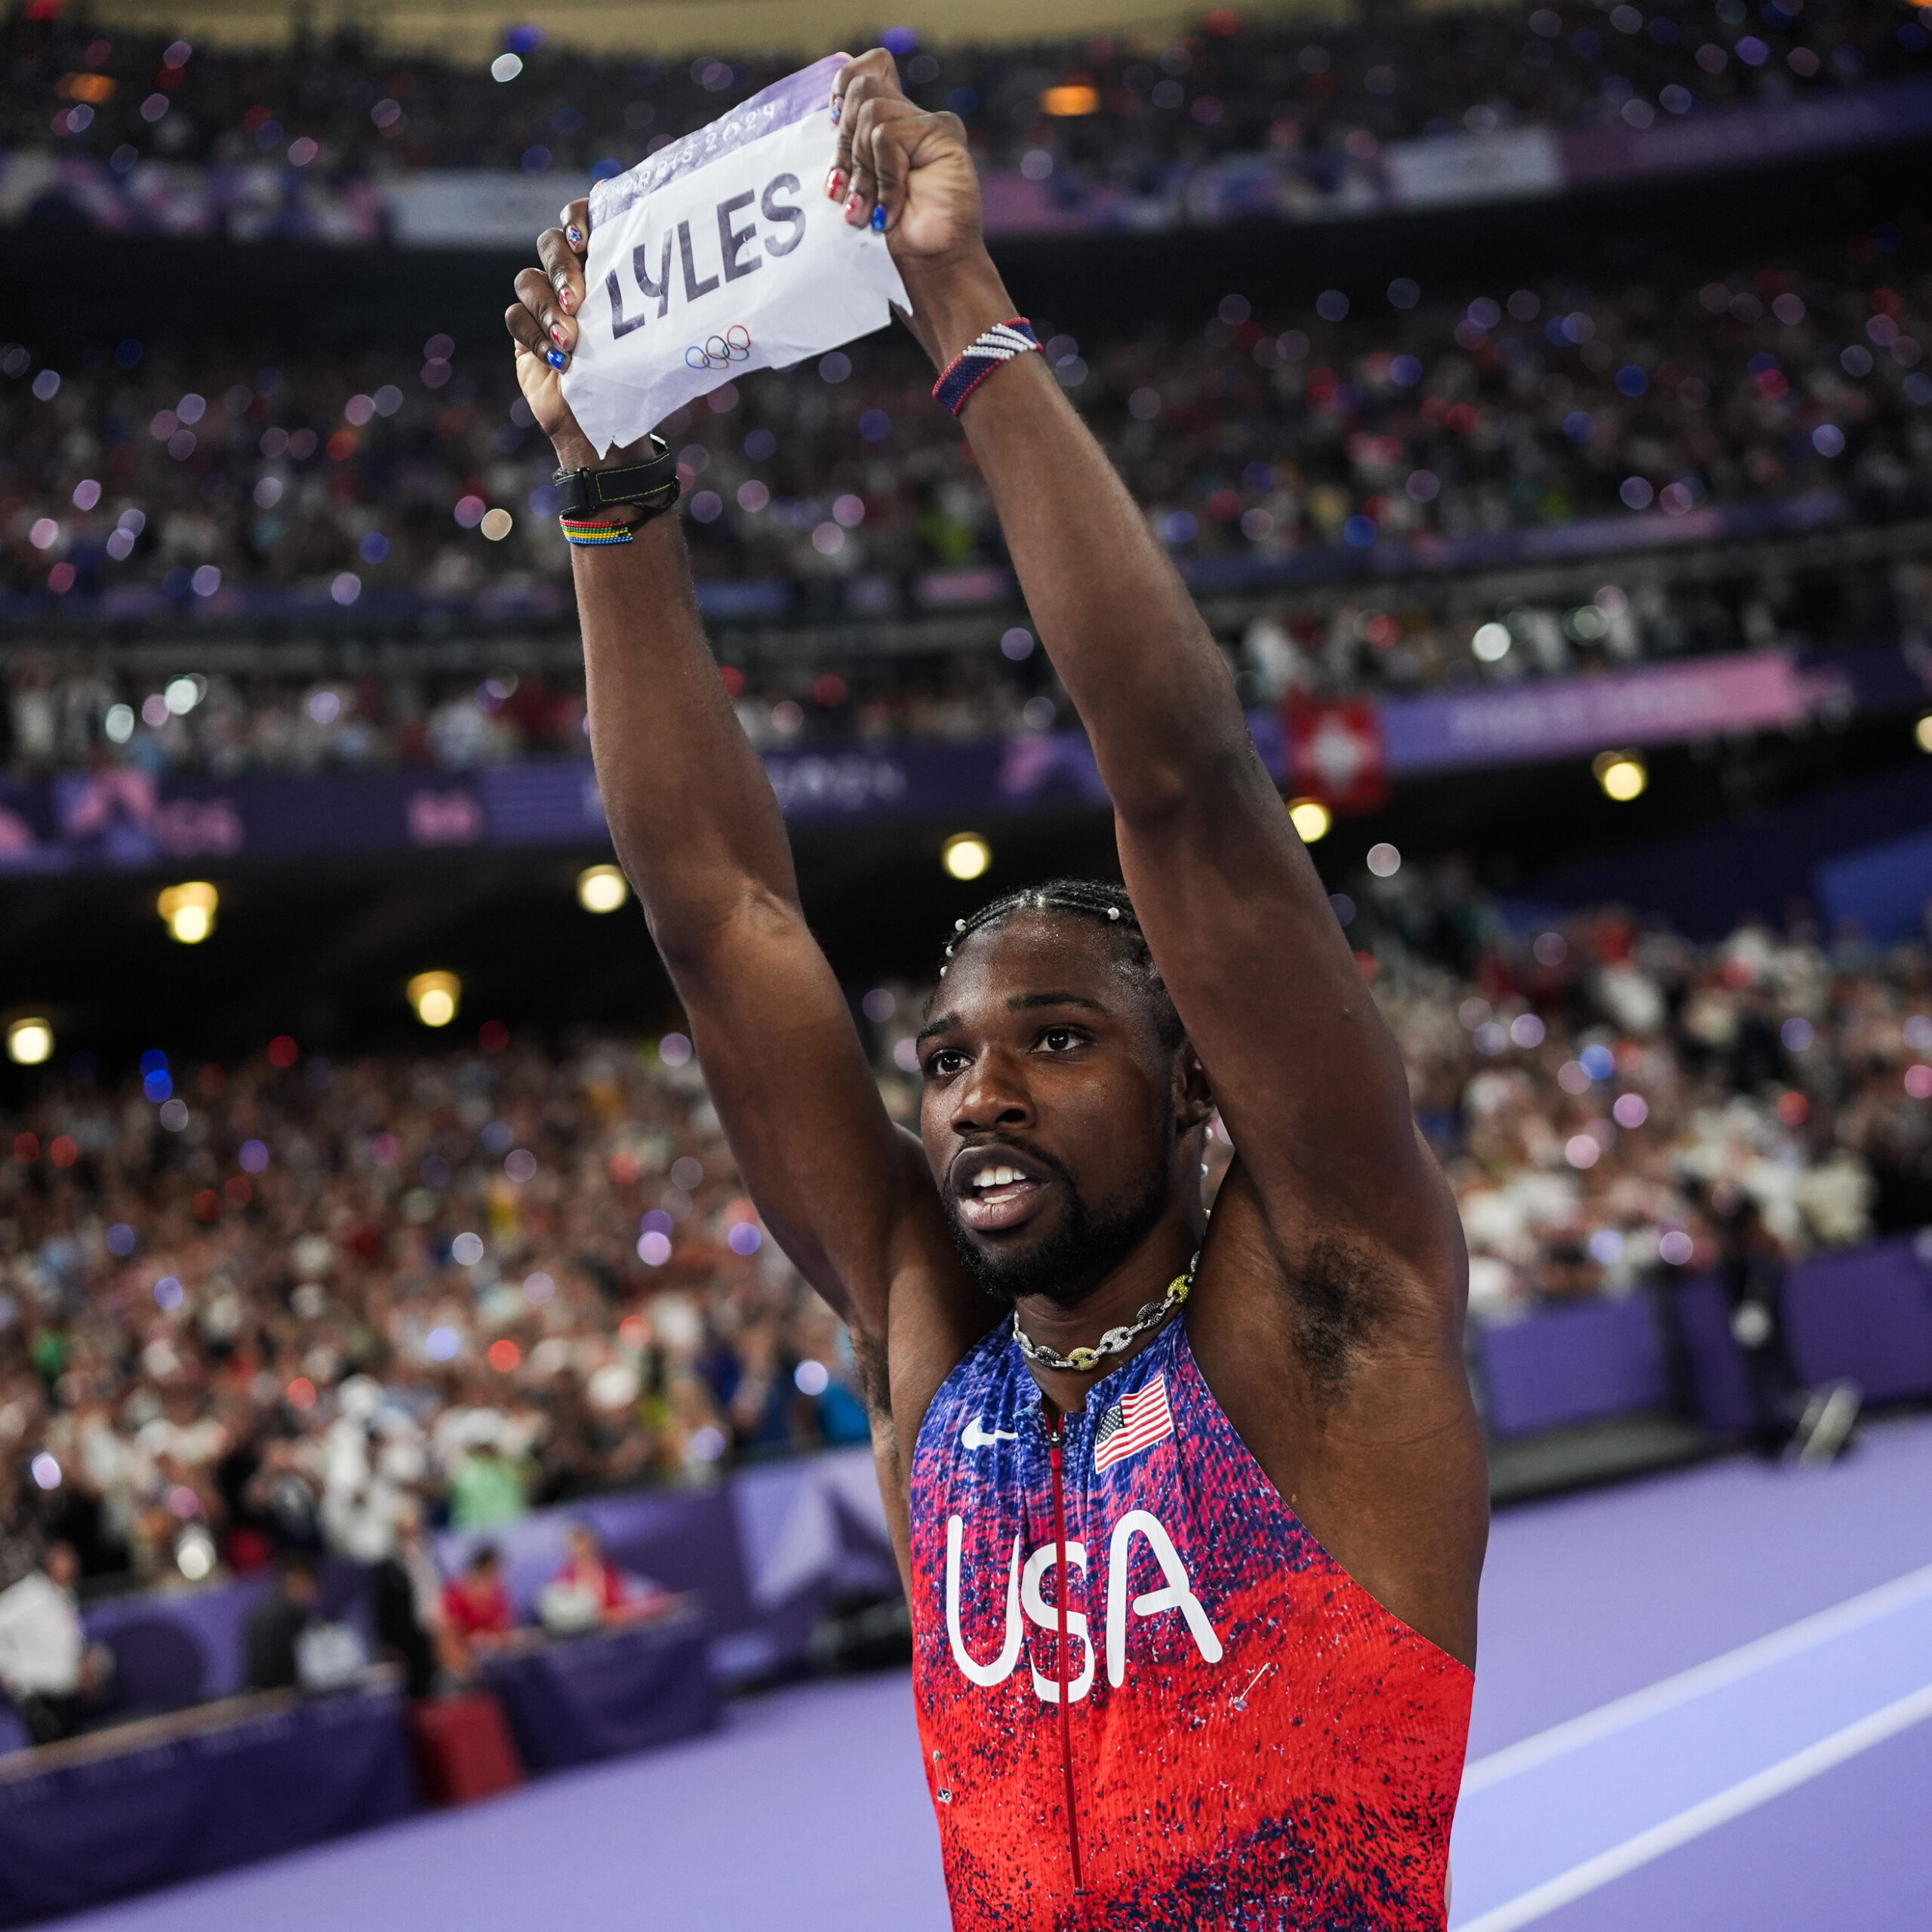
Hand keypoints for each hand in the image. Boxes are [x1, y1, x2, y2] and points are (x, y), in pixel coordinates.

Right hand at [503, 200, 649, 470]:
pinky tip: (559, 361)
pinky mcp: (524, 330)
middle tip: (578, 300)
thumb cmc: (635, 380)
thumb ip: (656, 303)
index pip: (584, 219)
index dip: (578, 216)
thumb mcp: (650, 339)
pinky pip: (515, 317)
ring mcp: (544, 302)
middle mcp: (572, 278)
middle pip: (551, 244)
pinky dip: (534, 336)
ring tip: (571, 342)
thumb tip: (684, 272)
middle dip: (562, 268)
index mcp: (605, 267)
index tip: (584, 236)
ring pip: (528, 280)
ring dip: (548, 308)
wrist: (605, 428)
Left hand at [829, 51, 1005, 362]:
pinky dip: (884, 179)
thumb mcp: (855, 191)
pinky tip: (890, 212)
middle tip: (848, 196)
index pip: (860, 71)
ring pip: (871, 112)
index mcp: (888, 125)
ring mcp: (930, 125)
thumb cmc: (891, 243)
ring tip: (867, 212)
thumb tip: (827, 116)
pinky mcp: (945, 133)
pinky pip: (890, 136)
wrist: (929, 273)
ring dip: (863, 170)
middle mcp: (910, 118)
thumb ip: (847, 152)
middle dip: (845, 146)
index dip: (840, 92)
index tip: (831, 130)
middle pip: (860, 88)